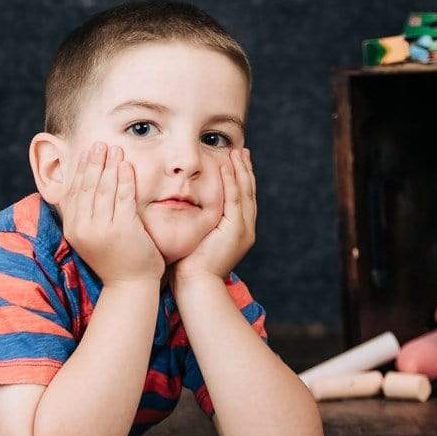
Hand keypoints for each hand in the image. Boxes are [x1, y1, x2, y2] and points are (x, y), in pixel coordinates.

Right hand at [61, 141, 164, 285]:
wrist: (129, 286)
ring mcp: (102, 230)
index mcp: (72, 229)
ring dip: (109, 166)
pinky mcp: (122, 230)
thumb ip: (84, 217)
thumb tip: (79, 191)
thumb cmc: (113, 260)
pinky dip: (124, 179)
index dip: (80, 171)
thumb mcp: (90, 238)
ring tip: (114, 149)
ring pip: (104, 189)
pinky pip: (123, 198)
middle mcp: (83, 228)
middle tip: (99, 144)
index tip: (86, 154)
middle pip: (87, 187)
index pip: (74, 193)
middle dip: (93, 163)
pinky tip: (126, 165)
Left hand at [169, 148, 255, 286]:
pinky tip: (227, 167)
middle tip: (242, 151)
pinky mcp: (235, 229)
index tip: (236, 161)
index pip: (242, 199)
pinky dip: (232, 181)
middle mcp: (245, 229)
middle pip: (249, 192)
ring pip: (245, 192)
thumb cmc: (191, 266)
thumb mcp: (198, 240)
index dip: (241, 178)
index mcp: (238, 232)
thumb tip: (187, 211)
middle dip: (245, 170)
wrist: (197, 285)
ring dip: (241, 170)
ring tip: (237, 152)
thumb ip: (199, 224)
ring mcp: (243, 229)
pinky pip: (235, 199)